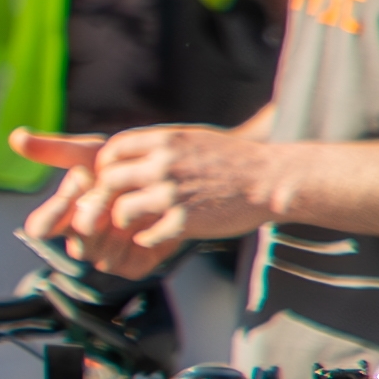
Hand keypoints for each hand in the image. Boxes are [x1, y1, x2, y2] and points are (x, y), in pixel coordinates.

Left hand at [20, 120, 282, 271]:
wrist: (272, 179)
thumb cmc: (233, 159)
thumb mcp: (193, 139)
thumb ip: (159, 145)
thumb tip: (125, 153)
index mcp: (165, 140)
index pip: (112, 150)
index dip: (106, 166)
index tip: (113, 178)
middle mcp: (163, 164)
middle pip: (108, 181)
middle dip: (109, 195)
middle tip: (118, 204)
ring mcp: (172, 194)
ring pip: (120, 211)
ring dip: (125, 220)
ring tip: (138, 222)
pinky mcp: (184, 221)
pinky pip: (146, 237)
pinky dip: (148, 239)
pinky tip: (160, 235)